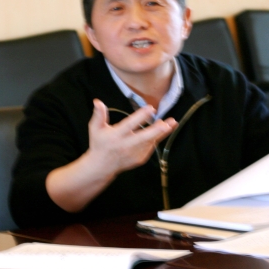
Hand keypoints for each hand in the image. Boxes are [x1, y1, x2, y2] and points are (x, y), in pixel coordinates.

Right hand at [46, 99, 176, 212]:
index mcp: (116, 136)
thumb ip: (99, 115)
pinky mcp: (140, 159)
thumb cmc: (99, 144)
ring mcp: (134, 154)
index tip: (150, 108)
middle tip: (166, 124)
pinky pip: (150, 147)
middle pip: (143, 137)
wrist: (102, 166)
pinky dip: (156, 138)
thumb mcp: (95, 129)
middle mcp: (126, 146)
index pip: (129, 125)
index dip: (140, 117)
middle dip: (156, 131)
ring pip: (151, 142)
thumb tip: (97, 101)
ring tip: (172, 122)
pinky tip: (162, 130)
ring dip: (162, 132)